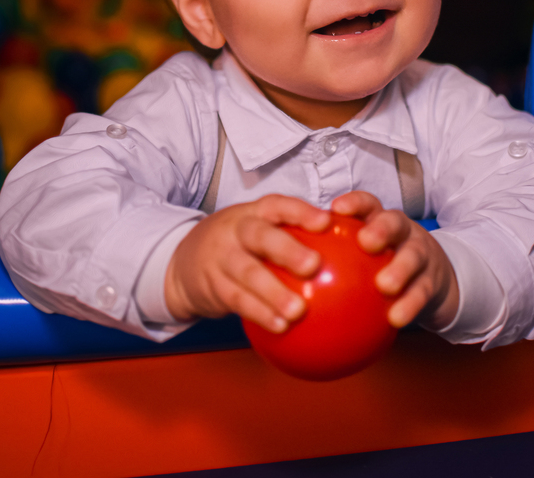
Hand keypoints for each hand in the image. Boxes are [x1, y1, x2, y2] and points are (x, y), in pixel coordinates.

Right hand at [164, 194, 329, 332]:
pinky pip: (237, 300)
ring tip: (298, 311)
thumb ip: (296, 236)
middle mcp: (235, 230)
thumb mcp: (260, 231)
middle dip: (286, 249)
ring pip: (247, 272)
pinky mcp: (212, 285)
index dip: (300, 212)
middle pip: (259, 235)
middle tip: (313, 265)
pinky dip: (260, 314)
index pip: (277, 205)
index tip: (326, 221)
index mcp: (254, 213)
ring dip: (273, 292)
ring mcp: (221, 257)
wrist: (183, 264)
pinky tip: (281, 327)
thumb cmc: (241, 246)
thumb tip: (351, 251)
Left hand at [331, 191, 459, 329]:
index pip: (366, 205)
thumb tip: (281, 282)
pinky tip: (396, 319)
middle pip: (393, 222)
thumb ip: (328, 262)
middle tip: (366, 242)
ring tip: (385, 285)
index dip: (354, 203)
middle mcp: (402, 233)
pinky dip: (410, 304)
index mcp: (379, 223)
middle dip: (381, 229)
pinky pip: (423, 292)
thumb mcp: (360, 259)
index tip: (335, 210)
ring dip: (400, 268)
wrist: (433, 283)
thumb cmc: (383, 268)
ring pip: (413, 256)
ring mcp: (422, 255)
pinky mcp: (435, 281)